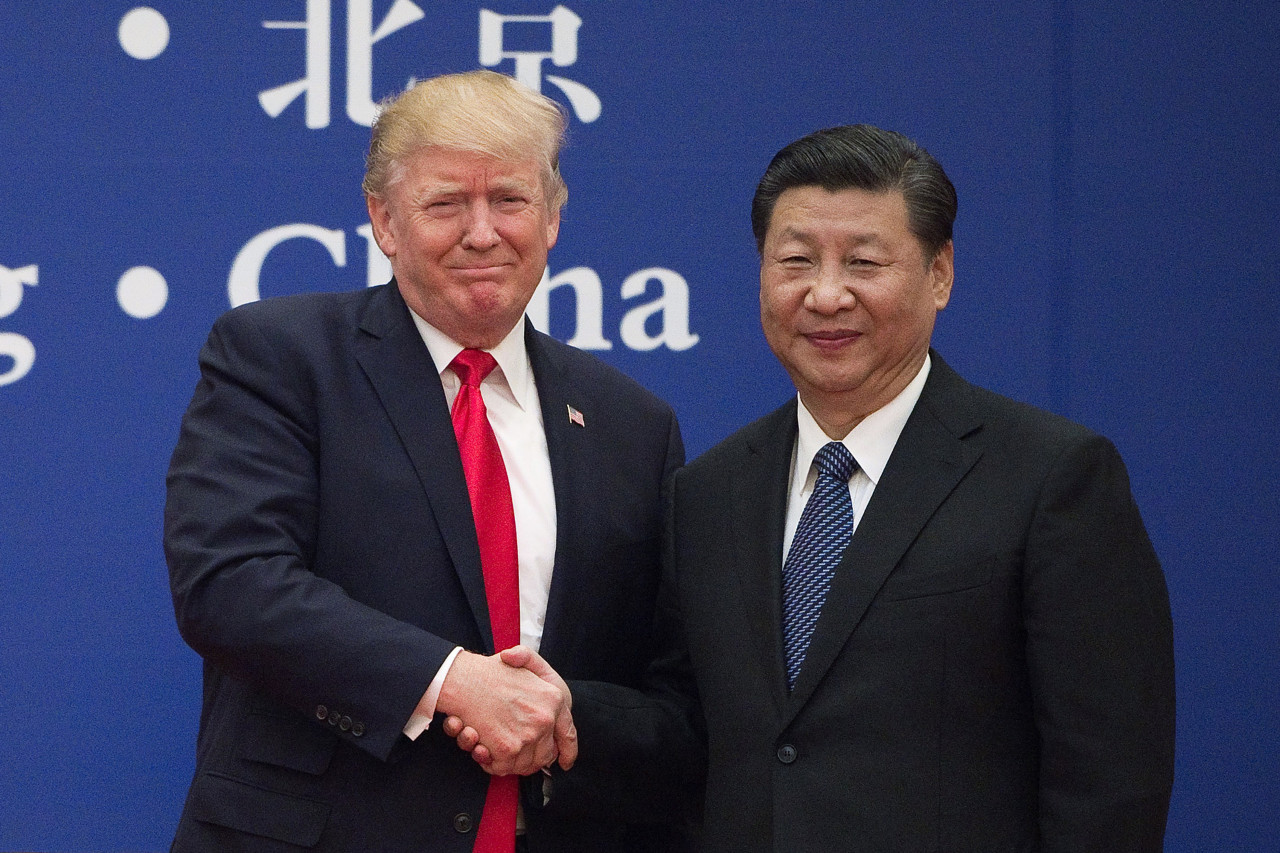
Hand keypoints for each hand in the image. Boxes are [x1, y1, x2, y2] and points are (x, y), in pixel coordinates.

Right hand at [437, 647, 575, 775]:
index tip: (564, 761)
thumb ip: (537, 668)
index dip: (567, 751)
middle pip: (545, 755)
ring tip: (492, 748)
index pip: (568, 734)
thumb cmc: (489, 671)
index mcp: (554, 698)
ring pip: (524, 765)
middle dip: (531, 760)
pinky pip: (503, 768)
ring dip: (509, 763)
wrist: (462, 679)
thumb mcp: (523, 659)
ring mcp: (528, 735)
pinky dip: (491, 764)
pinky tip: (481, 749)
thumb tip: (543, 698)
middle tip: (515, 755)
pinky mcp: (508, 749)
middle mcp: (545, 718)